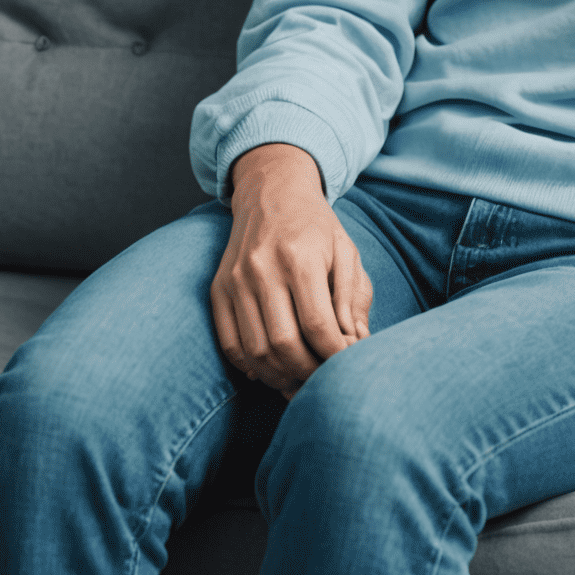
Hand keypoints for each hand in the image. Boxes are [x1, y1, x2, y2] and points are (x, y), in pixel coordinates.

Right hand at [209, 143, 372, 400]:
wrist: (271, 193)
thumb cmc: (316, 227)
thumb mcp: (346, 251)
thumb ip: (353, 297)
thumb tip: (356, 342)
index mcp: (301, 256)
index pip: (317, 323)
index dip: (334, 354)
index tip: (347, 365)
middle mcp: (263, 269)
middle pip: (283, 342)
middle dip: (308, 372)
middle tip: (324, 381)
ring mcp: (235, 281)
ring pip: (255, 350)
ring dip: (280, 376)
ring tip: (301, 380)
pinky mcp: (217, 290)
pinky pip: (229, 344)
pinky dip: (251, 366)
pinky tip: (272, 369)